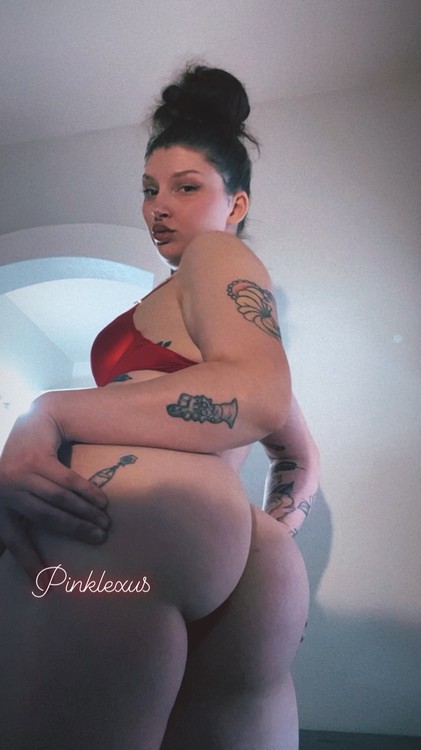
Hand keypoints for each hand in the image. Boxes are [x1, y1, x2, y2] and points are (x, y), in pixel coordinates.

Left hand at [0, 397, 110, 580]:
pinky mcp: (35, 459)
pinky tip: (101, 501)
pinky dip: (87, 493)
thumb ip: (30, 512)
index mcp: (1, 506)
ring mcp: (19, 474)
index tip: (46, 586)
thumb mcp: (23, 488)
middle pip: (46, 519)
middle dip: (76, 531)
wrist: (35, 420)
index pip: (16, 540)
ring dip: (86, 513)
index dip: (31, 563)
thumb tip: (48, 548)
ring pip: (59, 501)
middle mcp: (5, 492)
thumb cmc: (32, 460)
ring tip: (105, 522)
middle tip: (99, 539)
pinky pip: (67, 482)